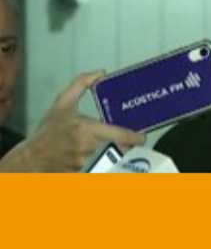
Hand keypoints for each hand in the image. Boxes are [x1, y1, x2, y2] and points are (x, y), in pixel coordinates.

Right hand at [0, 71, 144, 171]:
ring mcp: (87, 164)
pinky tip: (102, 160)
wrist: (31, 159)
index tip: (141, 136)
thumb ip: (80, 84)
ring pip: (112, 159)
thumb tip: (101, 73)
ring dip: (115, 155)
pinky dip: (105, 165)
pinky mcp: (84, 175)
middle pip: (121, 149)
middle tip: (128, 141)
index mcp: (87, 130)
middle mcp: (89, 148)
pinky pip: (102, 169)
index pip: (121, 136)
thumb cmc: (48, 131)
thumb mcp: (62, 103)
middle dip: (126, 146)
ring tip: (113, 149)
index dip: (135, 137)